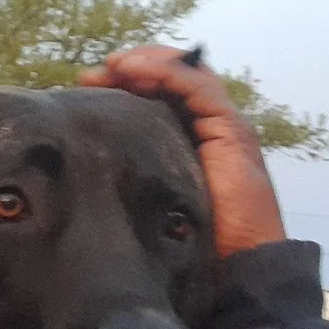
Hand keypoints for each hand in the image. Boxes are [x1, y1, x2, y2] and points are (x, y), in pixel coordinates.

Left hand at [77, 45, 285, 258]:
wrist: (240, 266)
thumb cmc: (197, 240)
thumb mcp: (152, 198)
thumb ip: (133, 174)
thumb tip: (87, 162)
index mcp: (192, 139)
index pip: (163, 92)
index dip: (128, 80)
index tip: (90, 84)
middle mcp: (210, 126)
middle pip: (175, 76)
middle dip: (134, 66)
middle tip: (94, 74)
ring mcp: (224, 126)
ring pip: (187, 73)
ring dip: (146, 62)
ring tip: (111, 65)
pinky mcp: (231, 131)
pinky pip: (197, 87)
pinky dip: (166, 72)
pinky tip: (133, 71)